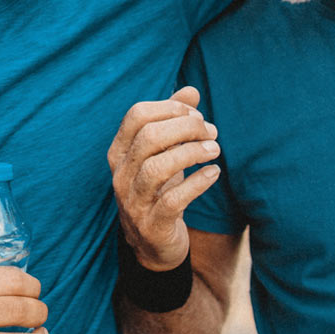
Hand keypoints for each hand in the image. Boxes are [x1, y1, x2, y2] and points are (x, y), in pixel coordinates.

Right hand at [106, 86, 221, 270]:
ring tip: (214, 149)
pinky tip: (214, 172)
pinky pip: (173, 200)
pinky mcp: (152, 225)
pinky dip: (197, 182)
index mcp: (119, 152)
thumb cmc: (160, 188)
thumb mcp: (164, 153)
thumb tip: (191, 90)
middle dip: (186, 128)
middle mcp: (120, 175)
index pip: (137, 116)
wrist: (154, 244)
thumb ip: (174, 121)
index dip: (170, 108)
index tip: (195, 115)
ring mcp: (133, 201)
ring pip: (157, 168)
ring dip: (192, 153)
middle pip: (148, 138)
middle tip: (211, 132)